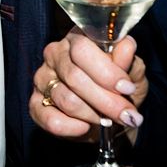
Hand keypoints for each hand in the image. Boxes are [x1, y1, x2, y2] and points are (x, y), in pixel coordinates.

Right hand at [30, 32, 146, 138]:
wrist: (109, 118)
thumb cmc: (119, 89)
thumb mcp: (131, 74)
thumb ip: (128, 61)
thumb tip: (126, 46)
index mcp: (77, 38)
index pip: (83, 49)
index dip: (106, 71)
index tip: (127, 88)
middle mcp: (55, 54)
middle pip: (74, 77)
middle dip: (106, 100)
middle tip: (126, 114)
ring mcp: (42, 79)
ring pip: (66, 100)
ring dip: (93, 115)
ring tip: (108, 120)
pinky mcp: (35, 104)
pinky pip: (51, 120)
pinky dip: (73, 128)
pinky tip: (85, 127)